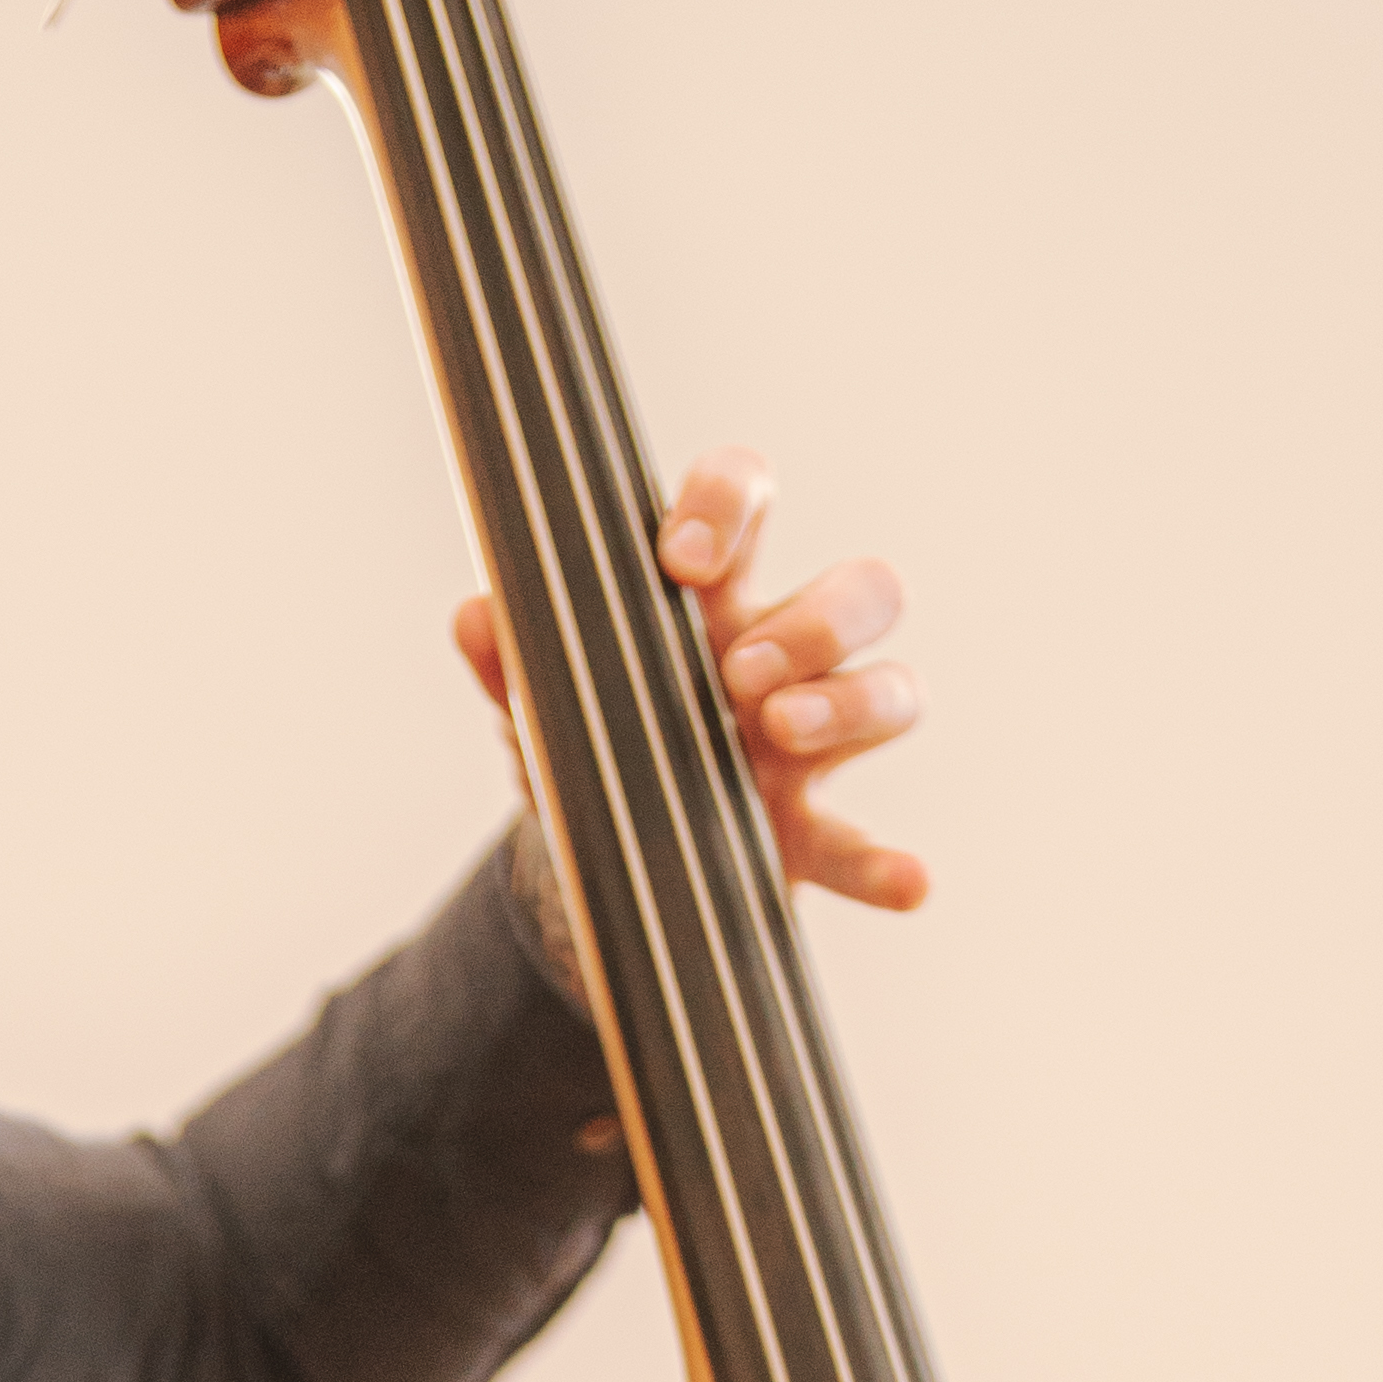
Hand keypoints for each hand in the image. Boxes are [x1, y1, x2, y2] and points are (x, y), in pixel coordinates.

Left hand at [453, 442, 929, 934]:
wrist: (598, 856)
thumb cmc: (590, 736)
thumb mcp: (539, 698)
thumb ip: (509, 660)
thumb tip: (474, 618)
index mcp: (712, 594)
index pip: (748, 497)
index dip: (729, 506)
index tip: (681, 559)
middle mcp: (783, 652)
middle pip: (862, 590)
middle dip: (815, 620)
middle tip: (739, 674)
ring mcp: (812, 740)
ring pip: (892, 691)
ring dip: (849, 703)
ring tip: (779, 733)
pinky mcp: (812, 832)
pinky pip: (862, 842)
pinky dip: (886, 865)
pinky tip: (908, 884)